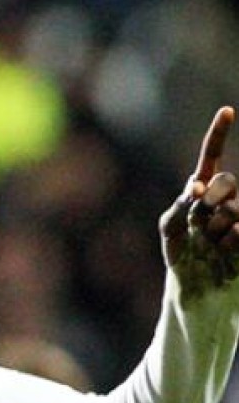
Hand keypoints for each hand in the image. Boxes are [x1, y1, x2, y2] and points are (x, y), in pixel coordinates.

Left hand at [160, 106, 238, 301]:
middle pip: (225, 182)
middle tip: (201, 220)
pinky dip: (230, 242)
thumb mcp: (170, 228)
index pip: (212, 159)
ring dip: (215, 229)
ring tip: (210, 246)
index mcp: (203, 192)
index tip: (227, 111)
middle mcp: (226, 200)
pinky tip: (224, 255)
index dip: (218, 135)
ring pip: (234, 209)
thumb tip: (197, 184)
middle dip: (211, 199)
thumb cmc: (181, 257)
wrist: (196, 291)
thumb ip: (180, 204)